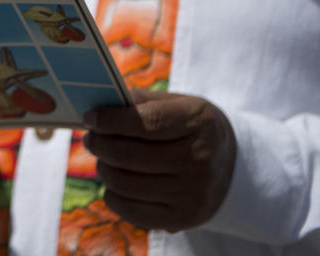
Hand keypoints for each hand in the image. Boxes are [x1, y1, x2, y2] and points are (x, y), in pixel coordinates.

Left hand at [83, 90, 236, 232]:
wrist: (230, 165)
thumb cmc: (190, 127)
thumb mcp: (176, 103)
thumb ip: (140, 102)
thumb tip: (99, 105)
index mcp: (199, 122)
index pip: (145, 122)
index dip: (110, 120)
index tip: (90, 117)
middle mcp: (200, 159)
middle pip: (129, 155)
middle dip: (99, 145)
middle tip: (90, 138)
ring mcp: (193, 192)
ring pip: (125, 183)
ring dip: (103, 169)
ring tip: (102, 159)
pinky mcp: (184, 218)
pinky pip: (132, 211)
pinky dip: (113, 196)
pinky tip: (113, 183)